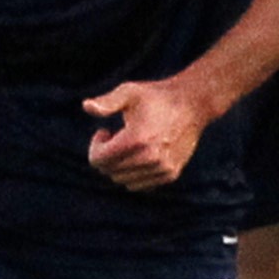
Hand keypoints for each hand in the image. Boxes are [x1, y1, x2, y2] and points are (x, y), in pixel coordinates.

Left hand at [81, 79, 208, 191]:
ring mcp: (162, 168)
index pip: (99, 160)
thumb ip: (107, 102)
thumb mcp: (129, 92)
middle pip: (109, 171)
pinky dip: (134, 174)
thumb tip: (86, 106)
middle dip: (107, 155)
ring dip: (120, 165)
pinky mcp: (171, 174)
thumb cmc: (156, 96)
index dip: (96, 145)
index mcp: (136, 139)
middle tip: (116, 136)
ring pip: (123, 181)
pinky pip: (140, 185)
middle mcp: (150, 158)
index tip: (105, 131)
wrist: (192, 104)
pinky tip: (140, 154)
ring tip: (130, 145)